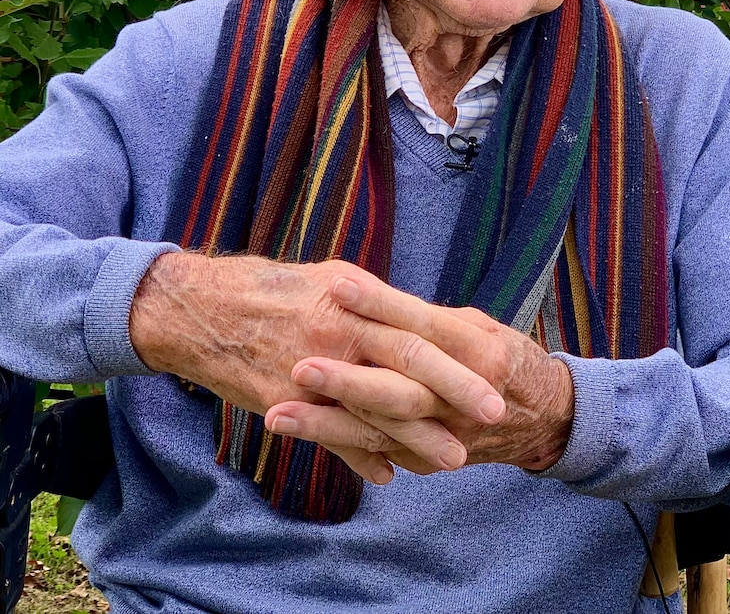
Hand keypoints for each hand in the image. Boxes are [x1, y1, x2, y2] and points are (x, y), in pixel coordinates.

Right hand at [128, 252, 505, 478]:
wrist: (204, 310)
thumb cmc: (275, 289)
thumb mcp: (333, 281)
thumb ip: (379, 304)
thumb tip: (421, 320)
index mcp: (357, 297)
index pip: (420, 326)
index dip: (460, 350)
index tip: (499, 369)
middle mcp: (341, 331)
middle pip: (410, 363)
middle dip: (455, 390)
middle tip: (492, 415)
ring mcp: (314, 368)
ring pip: (376, 407)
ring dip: (417, 436)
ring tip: (452, 459)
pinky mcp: (288, 401)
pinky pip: (331, 435)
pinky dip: (360, 455)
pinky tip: (387, 475)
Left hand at [264, 271, 574, 480]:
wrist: (543, 420)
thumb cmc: (502, 356)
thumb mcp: (477, 326)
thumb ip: (428, 320)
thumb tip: (369, 297)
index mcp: (480, 351)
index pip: (422, 326)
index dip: (380, 305)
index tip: (336, 285)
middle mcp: (464, 398)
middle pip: (399, 388)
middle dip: (346, 381)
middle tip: (300, 366)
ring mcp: (447, 435)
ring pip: (381, 431)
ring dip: (325, 425)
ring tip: (277, 413)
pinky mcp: (429, 459)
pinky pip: (379, 452)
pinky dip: (337, 444)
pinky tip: (297, 433)